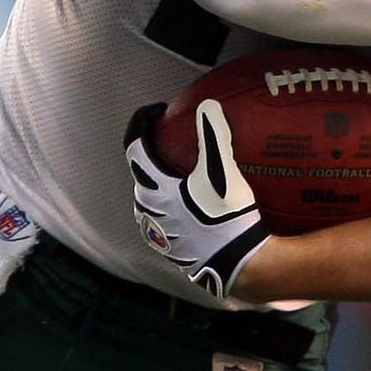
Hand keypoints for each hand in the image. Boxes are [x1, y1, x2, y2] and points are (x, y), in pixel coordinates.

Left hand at [125, 100, 267, 299]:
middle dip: (151, 153)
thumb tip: (208, 105)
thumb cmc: (227, 218)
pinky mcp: (168, 248)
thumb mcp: (222, 173)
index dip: (142, 124)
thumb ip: (213, 136)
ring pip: (149, 197)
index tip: (158, 112)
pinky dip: (172, 203)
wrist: (236, 265)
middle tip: (171, 139)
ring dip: (160, 181)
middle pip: (140, 173)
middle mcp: (146, 210)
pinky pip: (162, 218)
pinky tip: (194, 204)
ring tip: (182, 172)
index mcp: (153, 188)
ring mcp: (155, 232)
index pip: (134, 147)